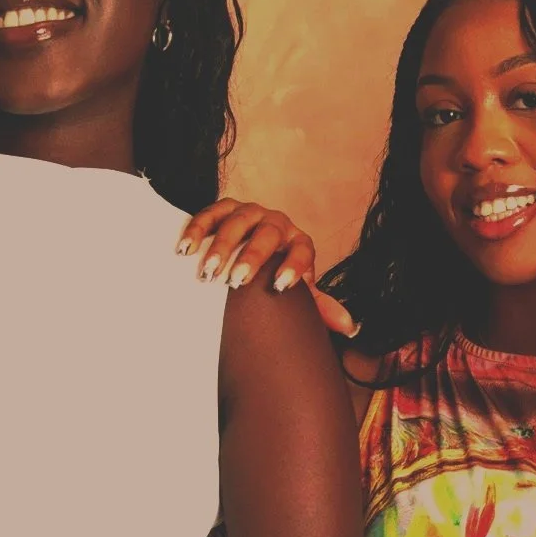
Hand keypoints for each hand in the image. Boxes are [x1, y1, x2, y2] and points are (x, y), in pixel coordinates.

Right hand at [177, 199, 356, 335]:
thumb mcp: (297, 288)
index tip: (281, 287)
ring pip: (238, 221)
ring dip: (221, 245)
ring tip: (208, 272)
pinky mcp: (225, 207)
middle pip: (268, 234)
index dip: (295, 266)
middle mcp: (277, 223)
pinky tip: (185, 250)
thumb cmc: (277, 275)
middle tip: (235, 281)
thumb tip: (351, 329)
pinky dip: (197, 229)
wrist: (255, 247)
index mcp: (298, 241)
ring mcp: (250, 212)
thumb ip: (320, 307)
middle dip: (252, 257)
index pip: (303, 249)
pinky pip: (210, 212)